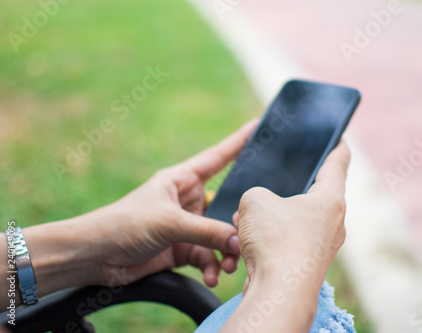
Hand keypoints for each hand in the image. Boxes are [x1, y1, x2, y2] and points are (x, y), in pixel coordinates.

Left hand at [16, 120, 257, 301]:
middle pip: (224, 206)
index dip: (239, 142)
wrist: (96, 256)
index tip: (258, 126)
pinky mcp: (181, 249)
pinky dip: (211, 267)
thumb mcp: (169, 223)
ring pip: (218, 236)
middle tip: (250, 235)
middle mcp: (187, 200)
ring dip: (225, 252)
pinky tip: (213, 277)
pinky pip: (206, 256)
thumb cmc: (125, 224)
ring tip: (228, 266)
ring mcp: (186, 226)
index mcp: (182, 180)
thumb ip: (206, 232)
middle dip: (237, 223)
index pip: (217, 157)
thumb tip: (238, 241)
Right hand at [235, 142, 349, 294]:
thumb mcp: (255, 200)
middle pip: (317, 194)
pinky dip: (272, 237)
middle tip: (284, 173)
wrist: (279, 291)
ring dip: (276, 215)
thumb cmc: (274, 240)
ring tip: (251, 214)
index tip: (339, 138)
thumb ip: (255, 195)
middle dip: (296, 185)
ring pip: (298, 221)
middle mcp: (333, 223)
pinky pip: (289, 242)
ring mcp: (322, 246)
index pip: (338, 162)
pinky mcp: (307, 264)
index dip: (336, 146)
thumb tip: (256, 211)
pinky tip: (250, 239)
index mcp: (330, 199)